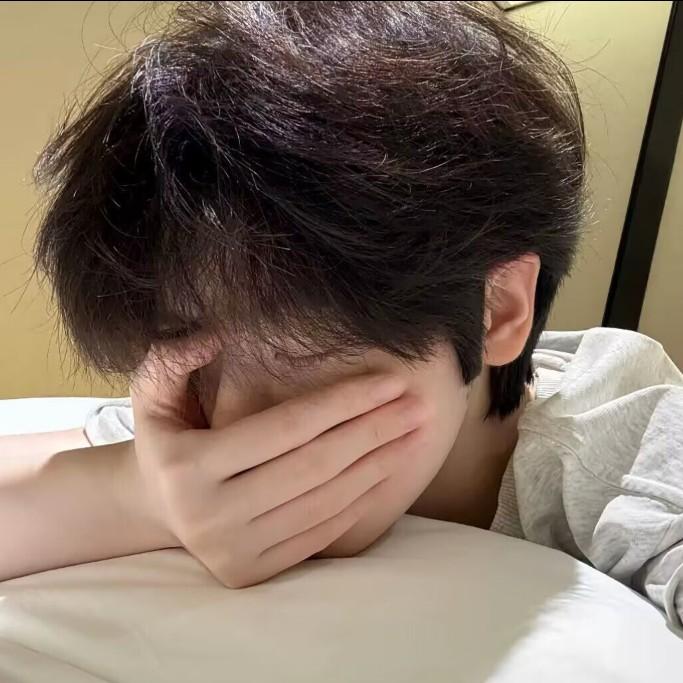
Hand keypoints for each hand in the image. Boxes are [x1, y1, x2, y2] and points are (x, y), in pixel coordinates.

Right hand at [130, 335, 425, 587]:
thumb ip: (172, 357)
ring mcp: (234, 551)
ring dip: (378, 466)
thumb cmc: (165, 439)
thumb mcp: (151, 392)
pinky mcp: (253, 573)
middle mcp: (211, 516)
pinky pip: (321, 534)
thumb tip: (215, 333)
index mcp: (189, 467)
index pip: (287, 427)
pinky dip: (360, 502)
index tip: (391, 381)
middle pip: (315, 465)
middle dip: (374, 431)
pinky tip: (386, 472)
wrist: (154, 508)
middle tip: (420, 406)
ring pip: (325, 502)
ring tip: (414, 436)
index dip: (344, 401)